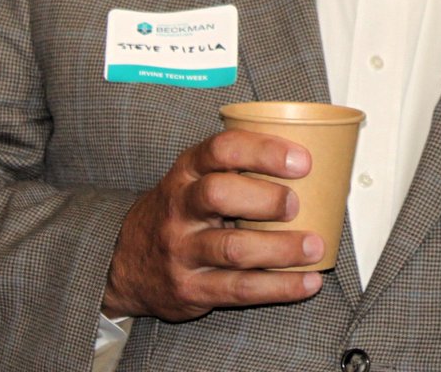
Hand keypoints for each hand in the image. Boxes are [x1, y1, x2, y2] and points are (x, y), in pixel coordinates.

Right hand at [102, 128, 324, 321]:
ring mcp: (182, 251)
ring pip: (233, 249)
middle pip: (219, 195)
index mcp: (187, 171)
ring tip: (315, 247)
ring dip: (281, 249)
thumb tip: (312, 156)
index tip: (302, 160)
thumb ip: (238, 164)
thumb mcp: (196, 176)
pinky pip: (240, 289)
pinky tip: (308, 283)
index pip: (222, 149)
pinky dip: (280, 287)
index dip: (264, 151)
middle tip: (296, 205)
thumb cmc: (183, 208)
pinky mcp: (190, 289)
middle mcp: (180, 208)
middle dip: (265, 199)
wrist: (126, 262)